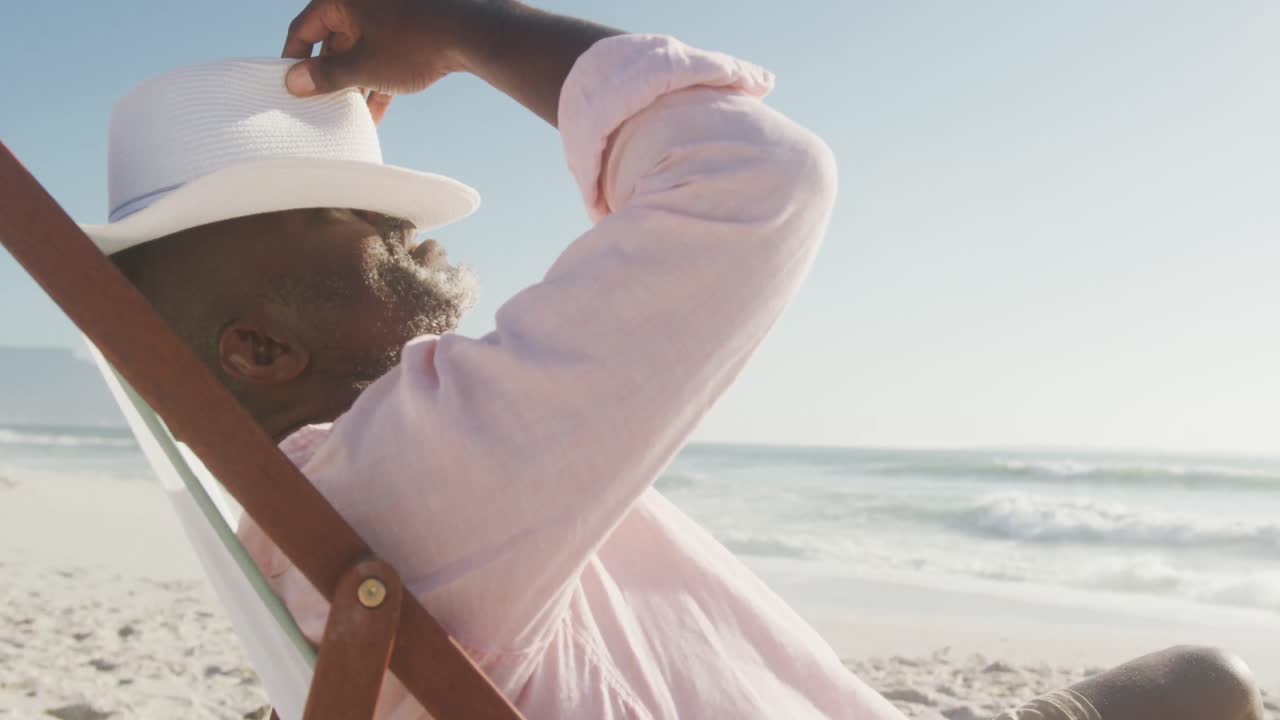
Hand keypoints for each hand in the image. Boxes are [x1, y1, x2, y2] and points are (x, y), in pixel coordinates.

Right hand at [282, 0, 513, 116]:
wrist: (473, 31)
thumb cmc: (415, 42)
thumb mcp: (364, 65)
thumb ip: (326, 75)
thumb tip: (293, 83)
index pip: (304, 27)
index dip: (293, 58)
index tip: (287, 85)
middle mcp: (363, 2)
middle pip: (333, 42)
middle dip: (328, 76)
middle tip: (316, 107)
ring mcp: (388, 14)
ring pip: (360, 52)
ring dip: (353, 84)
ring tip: (345, 118)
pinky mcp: (410, 29)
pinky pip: (384, 56)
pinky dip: (378, 81)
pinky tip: (374, 115)